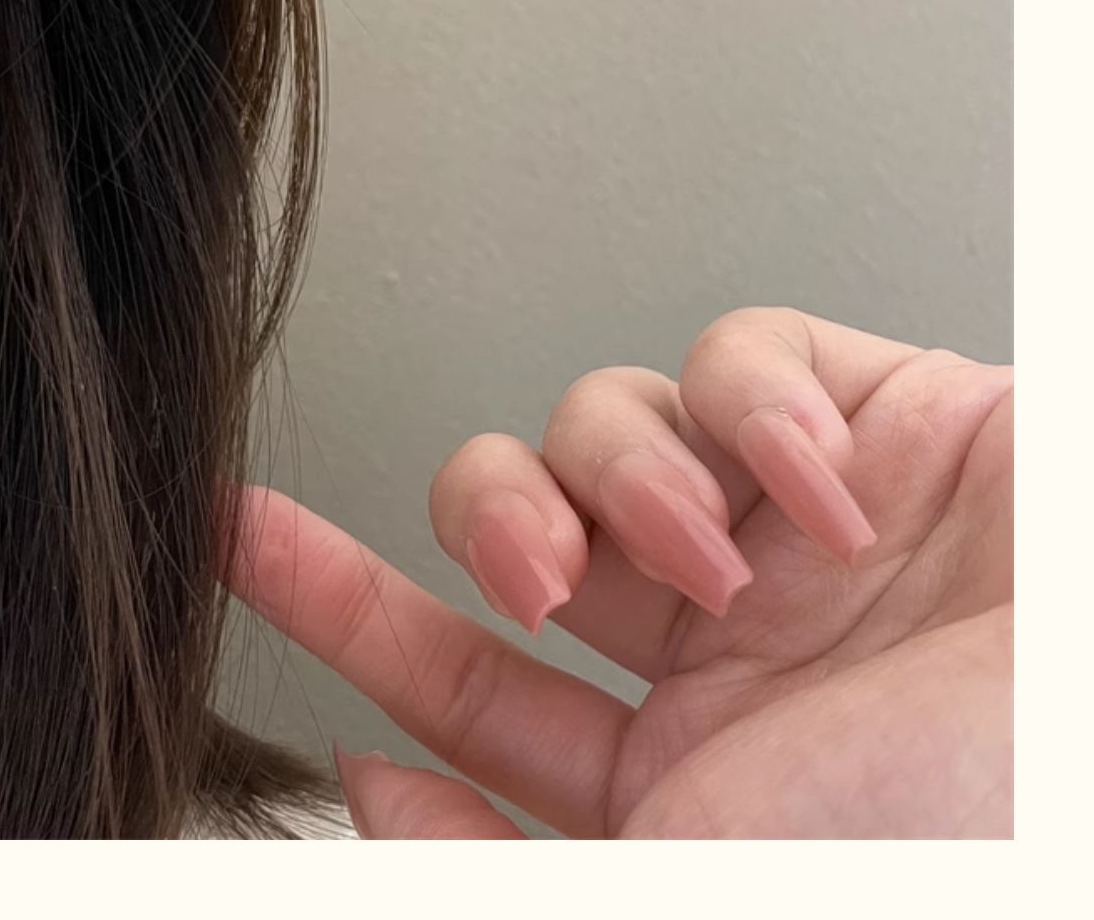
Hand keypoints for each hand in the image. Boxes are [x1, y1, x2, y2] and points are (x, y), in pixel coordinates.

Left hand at [227, 307, 1012, 837]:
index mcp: (683, 774)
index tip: (243, 537)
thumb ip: (522, 868)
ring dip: (621, 472)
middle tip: (522, 570)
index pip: (462, 685)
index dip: (343, 607)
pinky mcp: (877, 419)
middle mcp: (728, 643)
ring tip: (710, 549)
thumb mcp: (717, 881)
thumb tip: (368, 794)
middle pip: (516, 522)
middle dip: (476, 513)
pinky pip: (745, 351)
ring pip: (606, 419)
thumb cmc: (975, 834)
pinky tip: (823, 490)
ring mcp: (797, 525)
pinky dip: (758, 406)